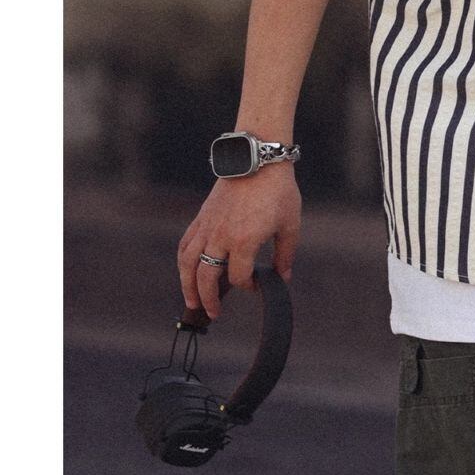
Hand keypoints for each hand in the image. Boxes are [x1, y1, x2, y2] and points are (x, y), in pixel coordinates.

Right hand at [176, 164, 300, 319]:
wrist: (258, 160)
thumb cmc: (278, 190)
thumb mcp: (290, 224)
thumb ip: (285, 254)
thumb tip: (283, 277)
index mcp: (244, 241)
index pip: (239, 277)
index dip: (248, 286)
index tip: (257, 285)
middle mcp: (221, 237)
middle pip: (207, 277)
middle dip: (210, 299)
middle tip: (214, 314)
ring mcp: (208, 226)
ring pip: (188, 263)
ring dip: (188, 286)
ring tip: (193, 301)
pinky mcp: (202, 217)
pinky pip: (186, 243)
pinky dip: (184, 261)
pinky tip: (188, 270)